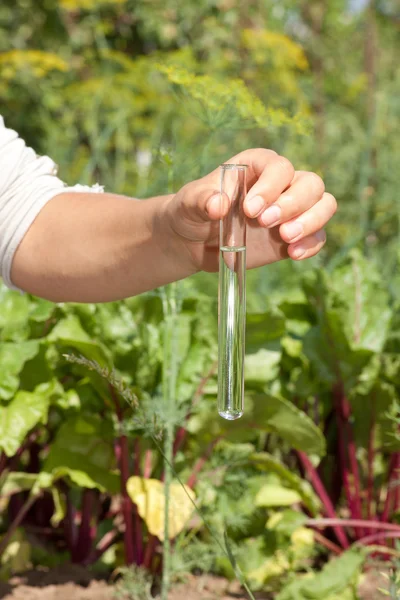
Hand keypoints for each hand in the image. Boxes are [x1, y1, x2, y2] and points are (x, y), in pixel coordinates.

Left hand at [163, 148, 336, 271]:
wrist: (194, 242)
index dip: (270, 186)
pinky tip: (293, 255)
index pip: (279, 167)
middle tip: (266, 224)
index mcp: (257, 166)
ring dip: (311, 221)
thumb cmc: (193, 212)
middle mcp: (281, 184)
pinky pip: (318, 236)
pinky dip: (312, 245)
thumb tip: (218, 205)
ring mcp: (292, 210)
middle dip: (294, 204)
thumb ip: (202, 200)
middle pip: (310, 184)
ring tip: (286, 238)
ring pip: (324, 204)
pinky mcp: (295, 236)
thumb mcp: (189, 203)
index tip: (250, 210)